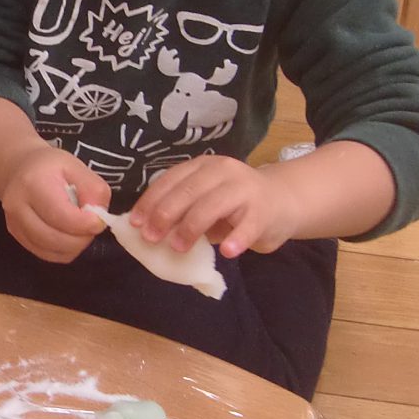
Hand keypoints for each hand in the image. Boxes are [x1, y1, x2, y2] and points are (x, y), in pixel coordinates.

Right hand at [0, 147, 109, 262]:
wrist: (20, 169)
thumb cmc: (50, 167)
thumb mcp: (77, 167)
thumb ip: (93, 190)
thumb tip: (99, 217)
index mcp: (33, 183)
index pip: (62, 216)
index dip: (86, 223)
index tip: (99, 219)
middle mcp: (17, 207)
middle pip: (54, 239)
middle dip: (81, 238)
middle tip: (92, 225)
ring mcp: (15, 225)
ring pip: (52, 252)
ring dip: (74, 246)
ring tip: (80, 229)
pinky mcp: (18, 238)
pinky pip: (47, 255)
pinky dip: (64, 251)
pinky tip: (69, 235)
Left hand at [130, 155, 301, 258]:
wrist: (283, 201)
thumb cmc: (235, 204)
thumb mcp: (205, 200)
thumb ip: (182, 210)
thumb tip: (147, 230)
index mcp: (202, 166)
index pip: (170, 180)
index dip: (151, 202)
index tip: (135, 224)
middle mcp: (222, 171)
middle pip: (188, 191)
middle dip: (165, 215)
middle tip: (151, 238)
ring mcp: (244, 188)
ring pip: (213, 205)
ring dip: (191, 227)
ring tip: (179, 248)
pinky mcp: (264, 210)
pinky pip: (248, 225)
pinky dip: (236, 238)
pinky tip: (226, 252)